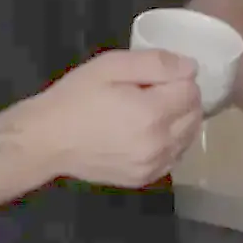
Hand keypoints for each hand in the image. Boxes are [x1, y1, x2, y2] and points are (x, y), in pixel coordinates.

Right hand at [31, 48, 201, 187]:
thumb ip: (156, 64)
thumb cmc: (76, 98)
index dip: (178, 78)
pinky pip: (174, 157)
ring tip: (151, 112)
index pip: (192, 91)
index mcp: (152, 113)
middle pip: (195, 115)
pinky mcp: (145, 179)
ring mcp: (154, 166)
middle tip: (154, 91)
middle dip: (182, 99)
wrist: (47, 141)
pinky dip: (170, 143)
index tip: (156, 76)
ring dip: (179, 121)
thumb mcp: (111, 66)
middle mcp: (160, 144)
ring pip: (188, 138)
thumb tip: (191, 68)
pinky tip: (148, 133)